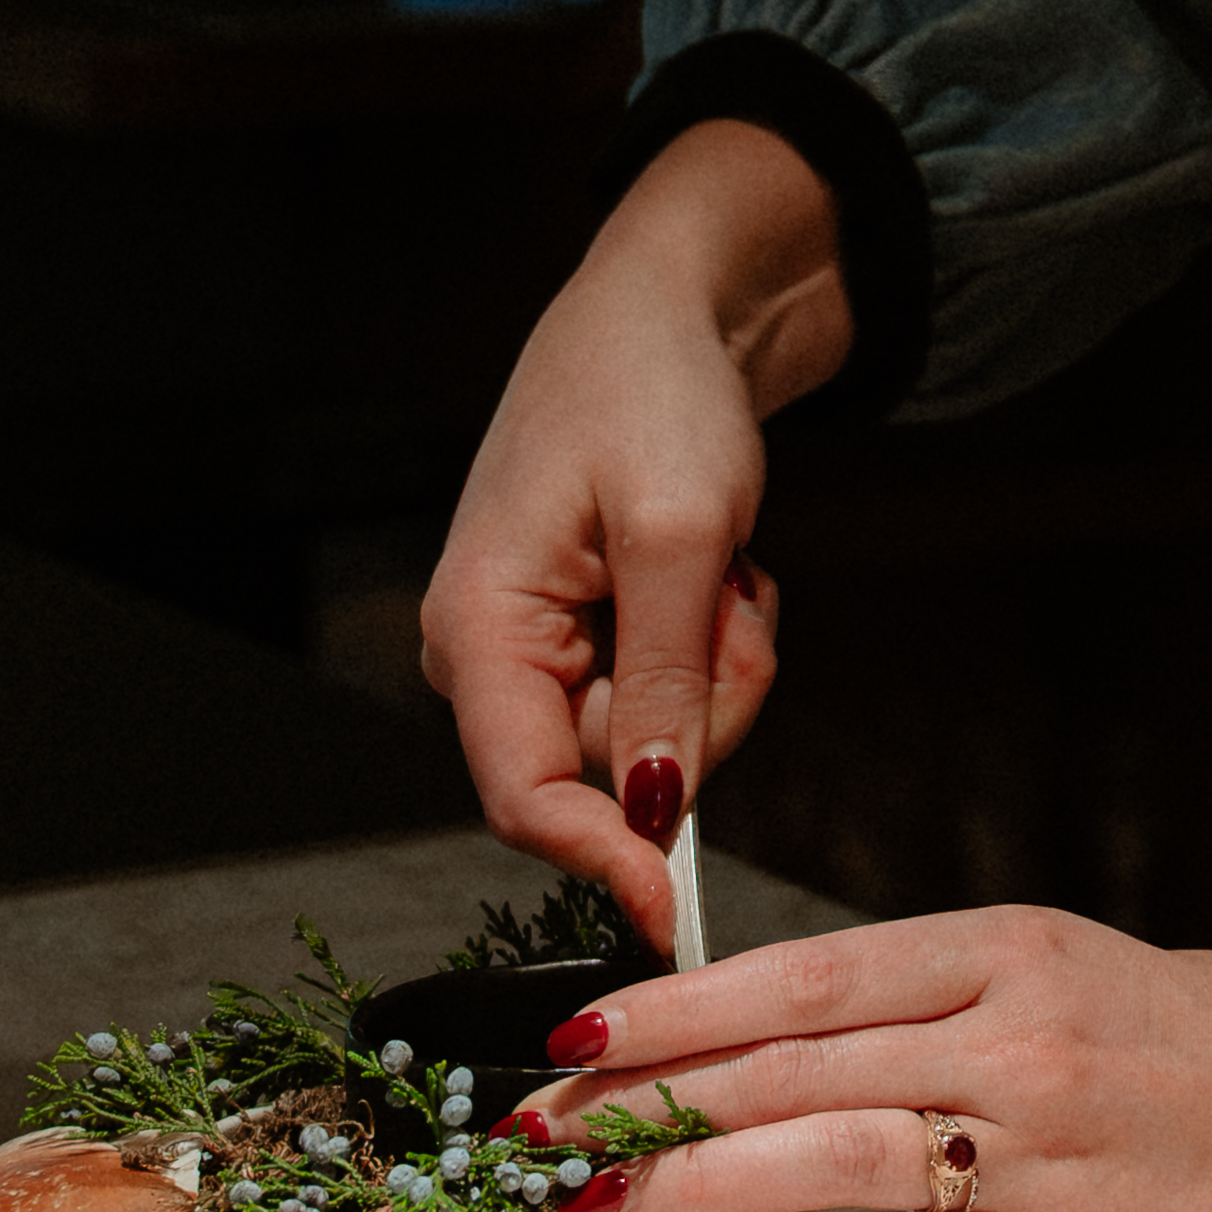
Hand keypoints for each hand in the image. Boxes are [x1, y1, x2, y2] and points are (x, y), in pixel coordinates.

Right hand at [420, 125, 836, 925]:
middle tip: (736, 600)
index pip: (522, 798)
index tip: (672, 911)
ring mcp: (538, 646)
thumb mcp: (681, 533)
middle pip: (604, 775)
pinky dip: (716, 644)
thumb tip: (652, 811)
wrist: (674, 300)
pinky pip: (669, 694)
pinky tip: (718, 568)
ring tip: (725, 566)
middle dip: (697, 710)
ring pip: (651, 740)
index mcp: (475, 627)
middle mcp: (488, 651)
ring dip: (719, 668)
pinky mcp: (590, 634)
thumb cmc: (654, 386)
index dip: (598, 861)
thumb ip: (665, 680)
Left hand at [507, 905, 1211, 1211]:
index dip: (676, 1004)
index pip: (805, 976)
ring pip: (839, 1161)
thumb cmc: (1198, 1030)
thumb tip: (760, 1029)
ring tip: (596, 1204)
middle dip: (646, 1100)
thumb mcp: (1059, 962)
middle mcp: (1022, 1043)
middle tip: (533, 1133)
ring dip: (698, 1183)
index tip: (571, 1029)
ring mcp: (1051, 1158)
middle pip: (795, 1071)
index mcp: (1011, 951)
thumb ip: (924, 995)